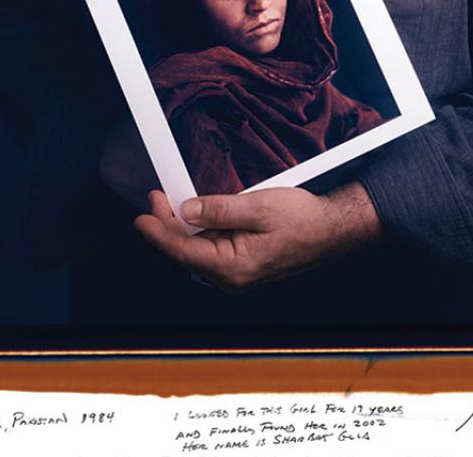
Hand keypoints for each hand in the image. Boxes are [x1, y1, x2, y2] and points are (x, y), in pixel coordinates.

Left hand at [134, 183, 381, 293]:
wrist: (331, 230)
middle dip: (168, 224)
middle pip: (186, 251)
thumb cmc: (302, 220)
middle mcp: (231, 277)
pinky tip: (197, 212)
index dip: (158, 232)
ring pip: (198, 249)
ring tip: (172, 200)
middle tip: (156, 196)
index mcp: (233, 268)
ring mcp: (237, 273)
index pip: (183, 250)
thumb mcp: (258, 206)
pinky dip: (200, 229)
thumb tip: (186, 210)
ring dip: (183, 226)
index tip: (140, 217)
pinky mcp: (242, 264)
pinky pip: (212, 248)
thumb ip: (219, 208)